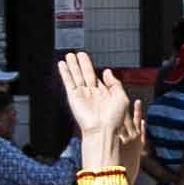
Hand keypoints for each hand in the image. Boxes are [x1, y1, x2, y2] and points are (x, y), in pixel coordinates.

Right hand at [59, 51, 136, 165]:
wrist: (103, 131)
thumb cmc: (115, 119)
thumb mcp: (122, 98)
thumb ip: (115, 83)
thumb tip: (107, 71)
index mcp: (104, 94)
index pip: (96, 78)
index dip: (91, 67)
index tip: (87, 58)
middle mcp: (92, 94)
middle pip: (85, 74)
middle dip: (82, 64)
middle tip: (78, 53)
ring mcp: (82, 95)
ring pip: (76, 76)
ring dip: (72, 66)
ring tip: (69, 55)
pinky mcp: (73, 97)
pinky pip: (68, 82)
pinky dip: (65, 73)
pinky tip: (62, 64)